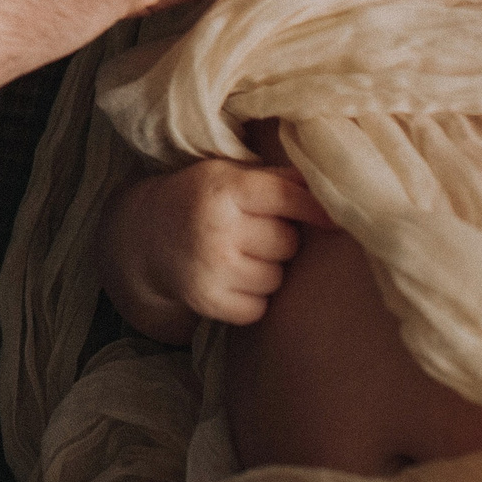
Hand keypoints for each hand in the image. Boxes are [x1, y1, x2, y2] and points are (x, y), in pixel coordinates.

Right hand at [98, 157, 334, 342]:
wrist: (144, 236)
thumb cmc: (199, 199)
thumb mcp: (227, 174)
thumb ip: (275, 179)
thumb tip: (333, 190)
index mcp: (222, 188)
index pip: (286, 197)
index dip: (315, 208)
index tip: (337, 218)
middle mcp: (216, 228)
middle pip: (287, 242)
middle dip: (279, 239)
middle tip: (253, 232)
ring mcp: (212, 269)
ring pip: (277, 277)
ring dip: (267, 269)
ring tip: (239, 255)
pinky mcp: (209, 301)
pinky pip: (260, 307)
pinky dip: (253, 297)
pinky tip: (231, 279)